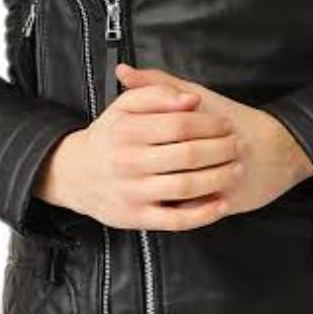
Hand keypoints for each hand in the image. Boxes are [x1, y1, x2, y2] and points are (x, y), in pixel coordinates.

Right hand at [35, 77, 233, 231]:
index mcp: (126, 131)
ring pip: (186, 187)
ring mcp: (133, 192)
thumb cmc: (109, 136)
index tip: (225, 122)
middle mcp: (128, 162)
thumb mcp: (124, 106)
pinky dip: (203, 214)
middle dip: (220, 149)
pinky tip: (221, 203)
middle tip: (237, 144)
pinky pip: (176, 220)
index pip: (179, 124)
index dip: (208, 123)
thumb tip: (191, 99)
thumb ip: (156, 92)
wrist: (76, 175)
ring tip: (236, 167)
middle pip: (188, 155)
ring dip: (219, 177)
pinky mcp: (137, 218)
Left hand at [115, 62, 312, 219]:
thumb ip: (158, 84)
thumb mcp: (197, 95)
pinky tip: (167, 204)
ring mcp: (225, 176)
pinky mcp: (232, 201)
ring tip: (143, 188)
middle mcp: (216, 148)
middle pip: (172, 162)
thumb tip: (123, 72)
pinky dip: (179, 208)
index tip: (121, 142)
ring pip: (182, 190)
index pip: (162, 129)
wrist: (281, 146)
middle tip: (127, 169)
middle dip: (147, 168)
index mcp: (202, 118)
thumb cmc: (233, 118)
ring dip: (161, 191)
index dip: (136, 139)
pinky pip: (197, 211)